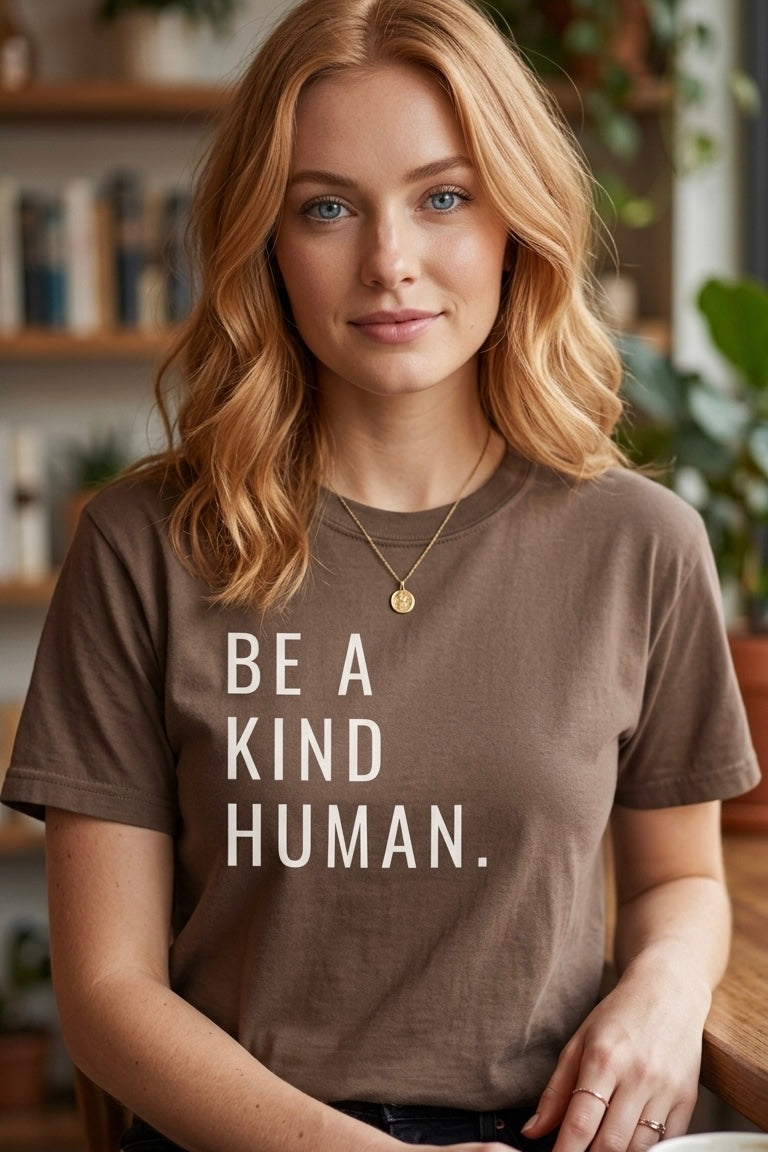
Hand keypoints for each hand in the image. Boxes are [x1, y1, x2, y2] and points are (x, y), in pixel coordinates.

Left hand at [520, 960, 710, 1151]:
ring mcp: (665, 1090)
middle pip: (611, 1144)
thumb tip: (534, 1129)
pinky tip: (631, 1146)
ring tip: (601, 1149)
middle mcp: (637, 1076)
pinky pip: (669, 1143)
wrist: (669, 991)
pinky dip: (648, 1151)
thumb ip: (556, 1089)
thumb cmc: (620, 1015)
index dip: (565, 1151)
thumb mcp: (579, 1041)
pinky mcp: (688, 1099)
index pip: (580, 1122)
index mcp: (604, 1058)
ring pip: (639, 1148)